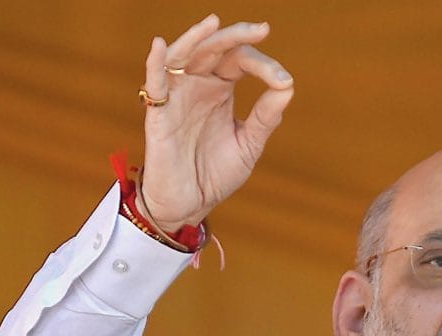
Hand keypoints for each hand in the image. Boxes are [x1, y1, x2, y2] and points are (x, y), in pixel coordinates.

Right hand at [138, 15, 293, 232]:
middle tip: (261, 29)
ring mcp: (177, 97)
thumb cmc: (215, 174)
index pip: (240, 61)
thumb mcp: (249, 144)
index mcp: (221, 90)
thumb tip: (287, 86)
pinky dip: (155, 63)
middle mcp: (198, 86)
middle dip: (236, 36)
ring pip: (183, 56)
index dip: (263, 65)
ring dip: (197, 38)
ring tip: (214, 23)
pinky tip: (162, 45)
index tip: (282, 81)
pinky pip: (154, 83)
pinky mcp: (159, 115)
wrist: (190, 205)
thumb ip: (266, 116)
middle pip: (214, 49)